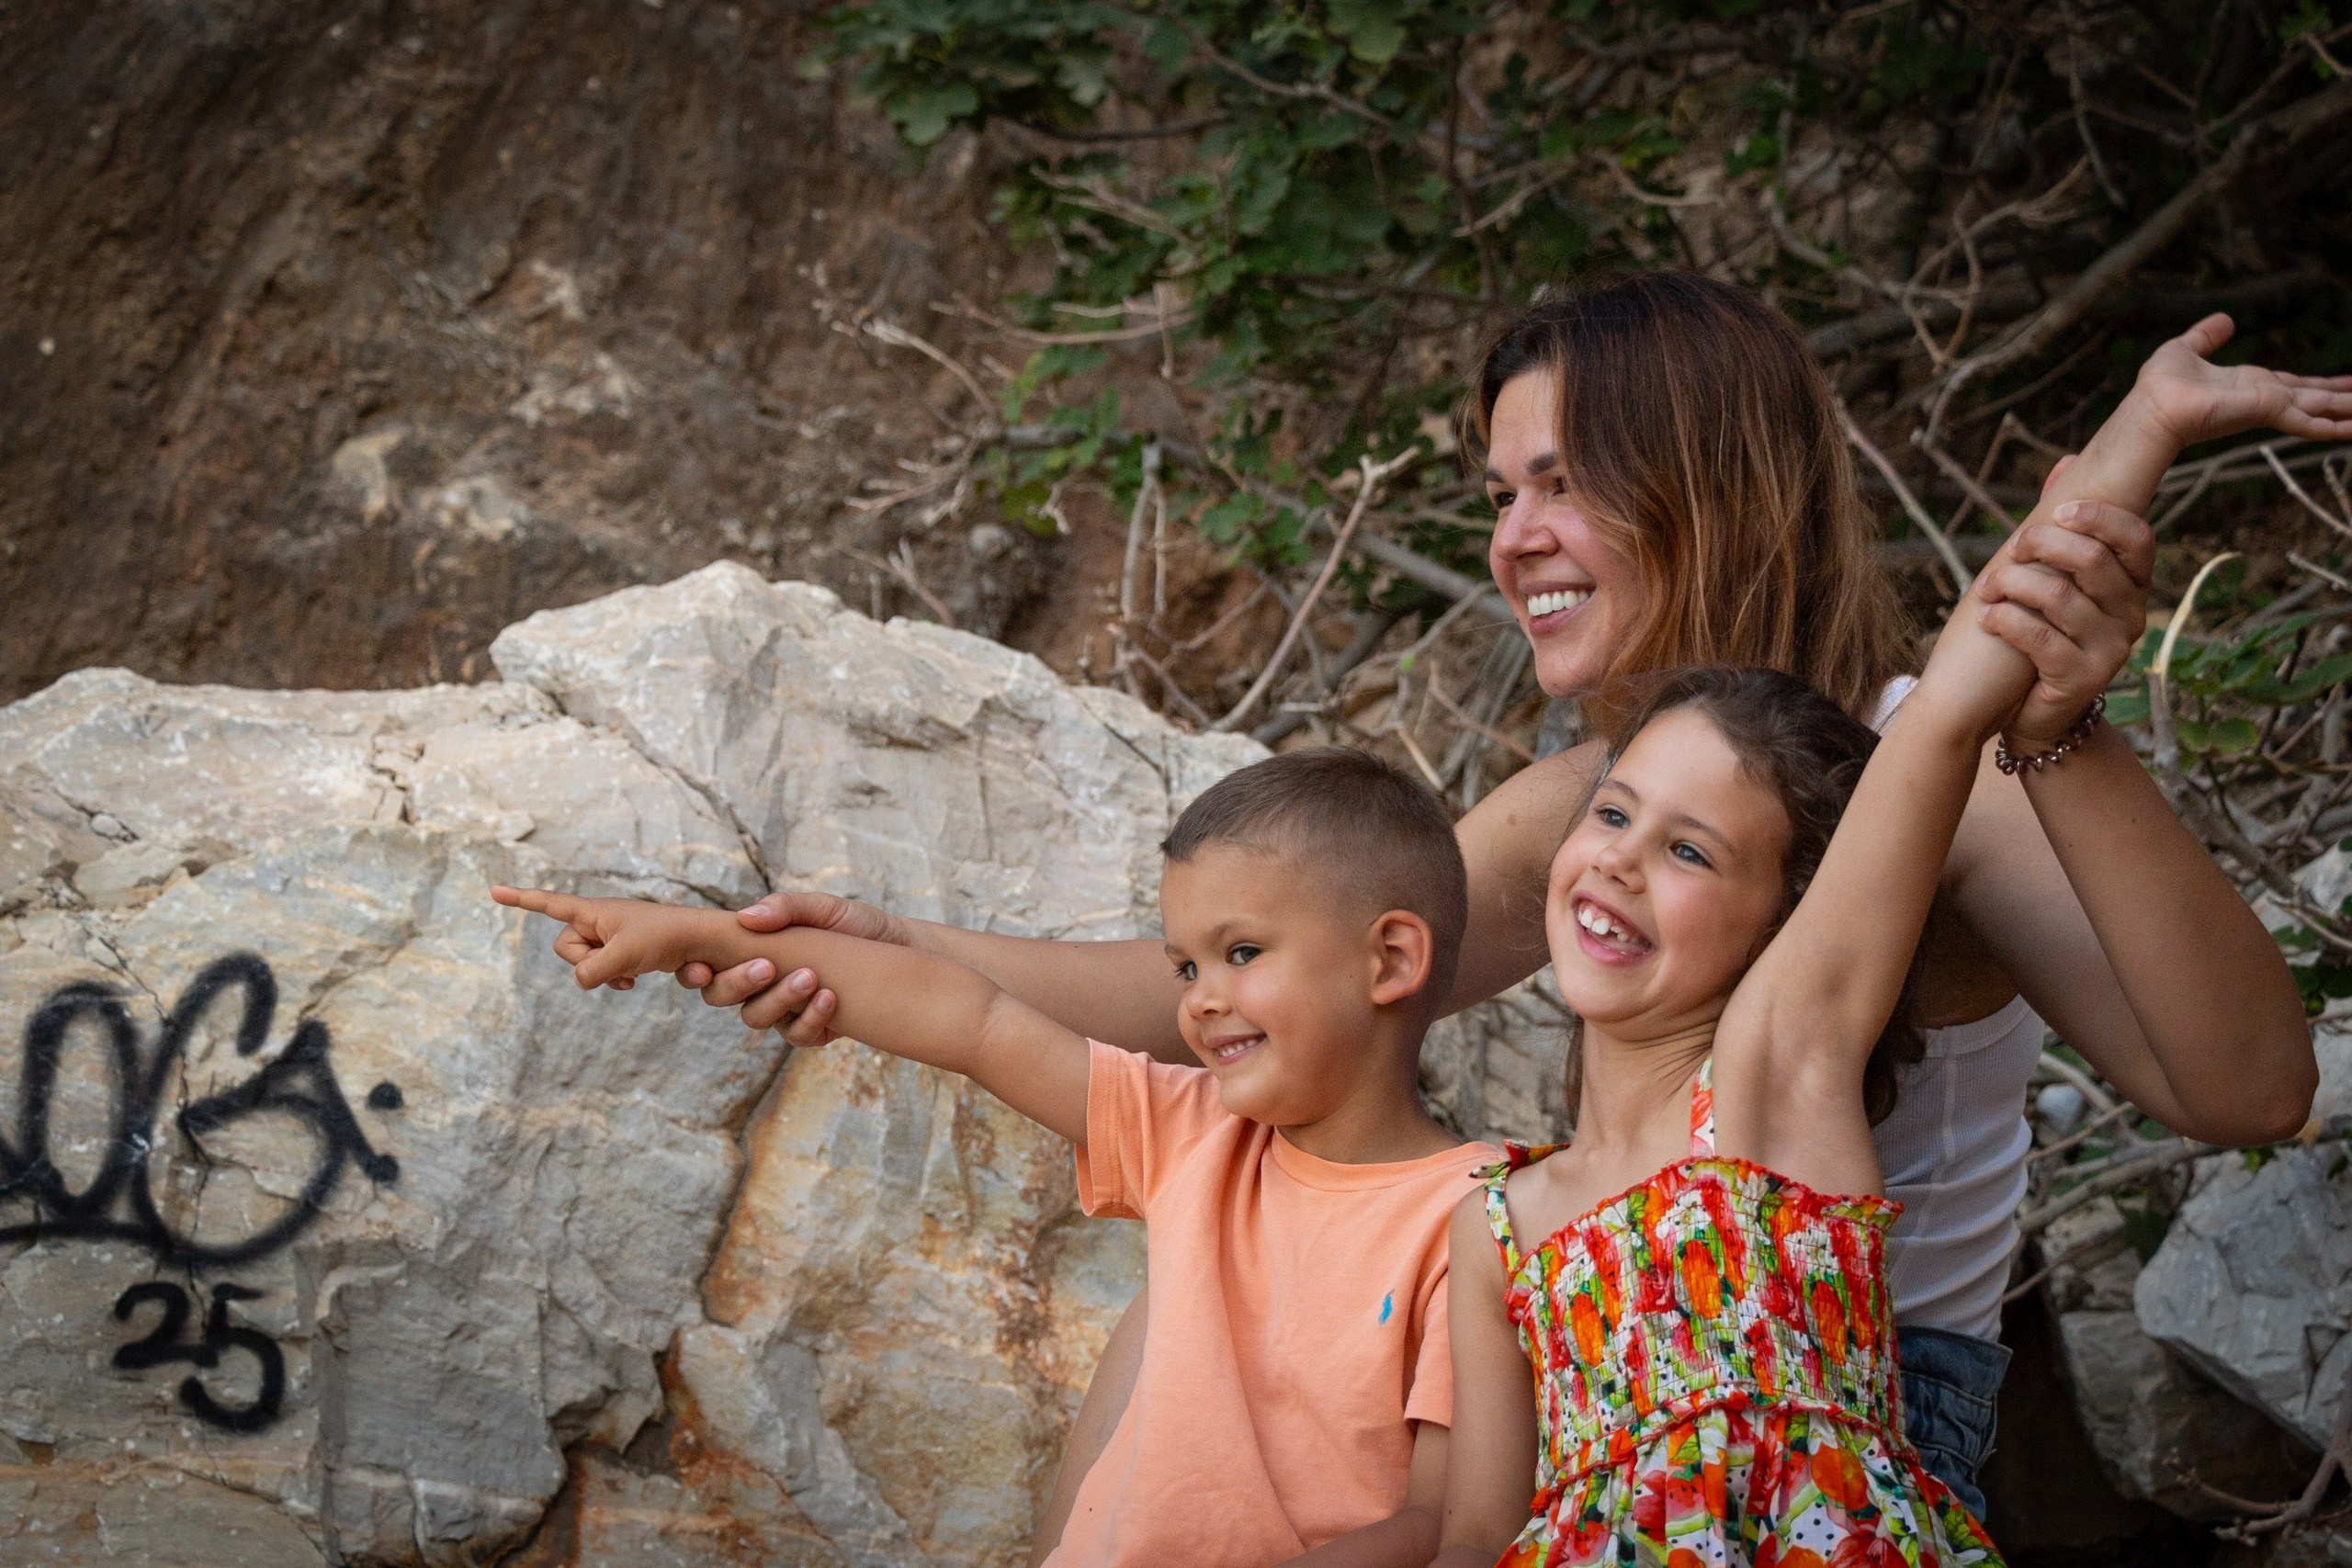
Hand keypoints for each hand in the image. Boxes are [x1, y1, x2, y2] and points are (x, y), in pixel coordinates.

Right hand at [491, 886, 715, 988]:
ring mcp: (608, 936)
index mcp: (593, 910)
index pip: (549, 903)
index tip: (494, 891)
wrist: (699, 942)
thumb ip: (593, 970)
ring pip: (582, 963)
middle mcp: (597, 920)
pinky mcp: (621, 951)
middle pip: (564, 947)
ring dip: (602, 974)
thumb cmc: (664, 938)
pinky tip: (634, 979)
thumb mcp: (624, 955)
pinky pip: (600, 971)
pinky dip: (613, 979)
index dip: (521, 899)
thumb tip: (580, 981)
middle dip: (584, 962)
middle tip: (616, 960)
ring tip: (631, 970)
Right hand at [675, 890, 907, 1042]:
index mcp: (751, 952)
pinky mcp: (813, 1030)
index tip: (702, 968)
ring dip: (779, 999)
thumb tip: (747, 917)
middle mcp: (760, 985)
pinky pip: (798, 1035)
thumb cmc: (853, 925)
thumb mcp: (823, 908)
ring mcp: (784, 1010)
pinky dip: (811, 1018)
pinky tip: (831, 997)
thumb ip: (785, 908)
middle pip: (721, 996)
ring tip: (810, 977)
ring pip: (757, 1018)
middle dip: (738, 983)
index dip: (694, 972)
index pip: (706, 967)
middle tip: (767, 966)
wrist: (900, 948)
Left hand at [1975, 459, 2153, 747]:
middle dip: (2044, 544)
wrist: (2027, 707)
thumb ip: (2062, 523)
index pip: (2137, 537)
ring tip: (1986, 588)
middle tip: (2010, 549)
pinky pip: (2041, 637)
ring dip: (2012, 583)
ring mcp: (2111, 649)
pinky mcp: (2084, 678)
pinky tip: (1987, 616)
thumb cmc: (2038, 630)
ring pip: (2060, 596)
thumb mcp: (2051, 574)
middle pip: (2094, 560)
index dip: (2099, 517)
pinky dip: (2006, 620)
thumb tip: (2069, 459)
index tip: (2057, 511)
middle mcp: (2132, 614)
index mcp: (2132, 584)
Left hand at [2127, 314, 2351, 451]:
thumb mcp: (2186, 349)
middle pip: (2315, 397)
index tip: (2345, 385)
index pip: (2296, 385)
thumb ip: (2207, 336)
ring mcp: (2268, 406)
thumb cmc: (2161, 385)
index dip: (2321, 385)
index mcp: (2250, 384)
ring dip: (2347, 411)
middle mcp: (2265, 397)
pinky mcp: (2266, 413)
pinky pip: (2308, 421)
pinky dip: (2332, 427)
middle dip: (2343, 398)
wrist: (2152, 406)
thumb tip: (2224, 320)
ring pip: (2320, 408)